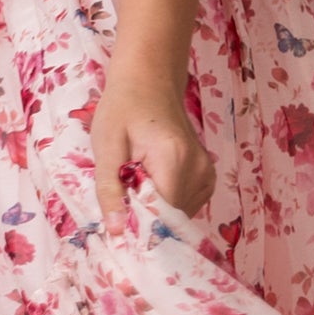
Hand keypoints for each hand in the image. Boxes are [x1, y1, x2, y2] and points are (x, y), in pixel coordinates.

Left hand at [90, 52, 214, 237]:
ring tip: (137, 184)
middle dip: (146, 217)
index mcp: (173, 160)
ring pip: (180, 215)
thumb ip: (111, 190)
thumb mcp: (106, 147)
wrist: (149, 82)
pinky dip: (167, 203)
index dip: (137, 225)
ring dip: (156, 210)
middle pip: (172, 218)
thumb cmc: (122, 109)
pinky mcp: (207, 175)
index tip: (117, 222)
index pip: (161, 216)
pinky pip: (186, 205)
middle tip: (122, 198)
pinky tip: (152, 183)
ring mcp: (207, 172)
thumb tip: (117, 232)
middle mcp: (198, 168)